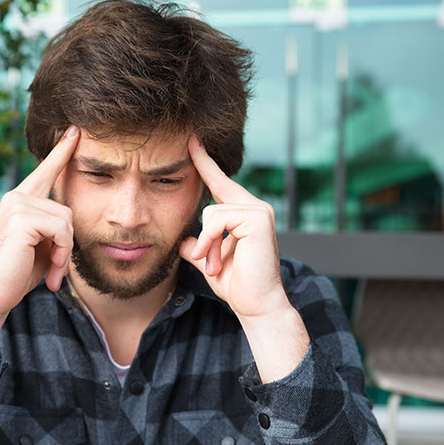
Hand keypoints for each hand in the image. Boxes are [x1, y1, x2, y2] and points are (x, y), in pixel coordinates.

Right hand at [0, 125, 78, 320]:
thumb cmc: (15, 275)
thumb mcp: (40, 246)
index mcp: (19, 201)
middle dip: (67, 243)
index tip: (74, 131)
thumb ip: (52, 227)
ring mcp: (17, 204)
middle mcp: (16, 197)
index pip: (45, 172)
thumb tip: (70, 221)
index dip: (61, 151)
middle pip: (66, 208)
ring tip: (51, 273)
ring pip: (66, 220)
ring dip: (64, 252)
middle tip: (56, 270)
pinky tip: (50, 273)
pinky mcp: (22, 217)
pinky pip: (62, 230)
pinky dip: (62, 254)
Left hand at [180, 135, 287, 319]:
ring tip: (217, 265)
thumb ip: (198, 246)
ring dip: (208, 244)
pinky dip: (211, 242)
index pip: (220, 182)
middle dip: (205, 215)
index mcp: (243, 212)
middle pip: (214, 194)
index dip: (204, 162)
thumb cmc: (236, 284)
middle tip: (211, 240)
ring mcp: (258, 210)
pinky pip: (218, 220)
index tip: (192, 140)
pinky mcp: (258, 218)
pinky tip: (216, 261)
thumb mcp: (210, 260)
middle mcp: (254, 207)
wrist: (256, 304)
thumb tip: (184, 241)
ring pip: (212, 212)